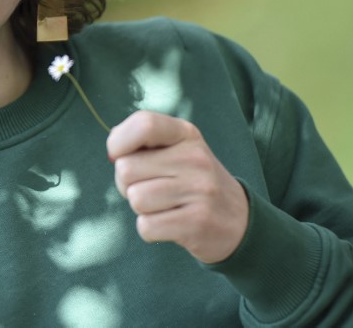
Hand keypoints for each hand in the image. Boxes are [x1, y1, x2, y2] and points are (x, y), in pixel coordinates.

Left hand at [106, 110, 248, 263]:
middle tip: (149, 188)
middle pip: (126, 169)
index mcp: (186, 134)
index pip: (144, 123)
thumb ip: (141, 143)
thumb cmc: (190, 181)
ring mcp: (200, 190)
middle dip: (126, 183)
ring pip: (135, 199)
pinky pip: (146, 226)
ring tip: (164, 205)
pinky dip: (150, 229)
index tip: (118, 155)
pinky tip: (169, 224)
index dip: (118, 141)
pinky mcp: (197, 223)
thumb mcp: (175, 151)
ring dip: (141, 208)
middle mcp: (195, 158)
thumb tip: (113, 152)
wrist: (239, 221)